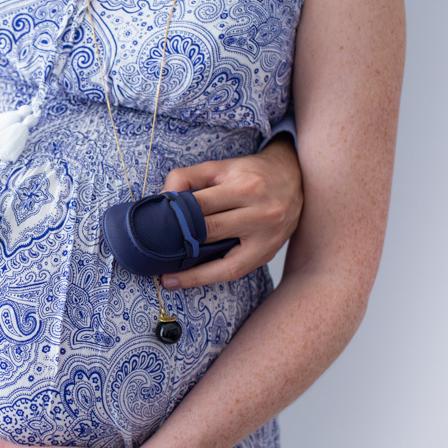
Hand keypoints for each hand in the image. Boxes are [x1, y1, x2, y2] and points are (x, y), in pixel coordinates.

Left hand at [160, 135, 301, 288]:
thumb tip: (162, 198)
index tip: (152, 225)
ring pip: (221, 259)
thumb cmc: (252, 173)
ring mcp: (267, 238)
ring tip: (165, 276)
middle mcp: (261, 213)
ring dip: (190, 269)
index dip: (173, 216)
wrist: (295, 179)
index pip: (200, 205)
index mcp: (247, 187)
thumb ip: (187, 176)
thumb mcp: (220, 166)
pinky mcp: (267, 254)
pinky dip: (206, 278)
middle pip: (209, 231)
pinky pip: (233, 272)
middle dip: (179, 241)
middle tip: (152, 250)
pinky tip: (185, 280)